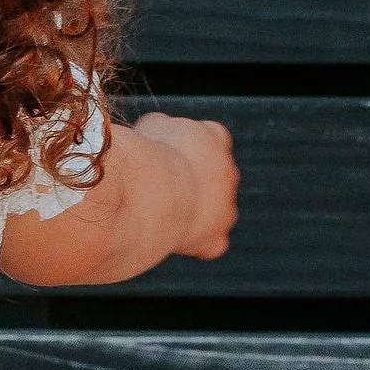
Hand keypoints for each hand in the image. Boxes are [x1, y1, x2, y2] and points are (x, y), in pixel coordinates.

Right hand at [132, 111, 238, 259]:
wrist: (148, 188)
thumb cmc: (142, 153)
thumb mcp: (149, 126)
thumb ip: (160, 130)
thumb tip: (155, 135)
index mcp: (213, 137)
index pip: (209, 140)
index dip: (184, 151)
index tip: (161, 157)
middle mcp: (228, 170)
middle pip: (214, 178)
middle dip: (192, 183)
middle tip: (158, 187)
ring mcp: (226, 206)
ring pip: (217, 211)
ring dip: (193, 212)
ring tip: (159, 212)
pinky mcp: (215, 237)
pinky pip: (211, 243)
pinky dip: (196, 243)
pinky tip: (171, 238)